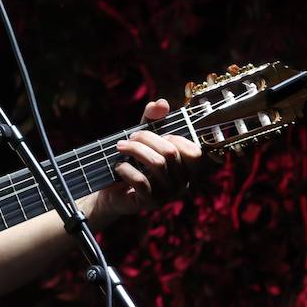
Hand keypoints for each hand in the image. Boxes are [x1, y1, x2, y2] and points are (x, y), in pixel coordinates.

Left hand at [89, 99, 202, 224]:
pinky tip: (118, 167)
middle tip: (129, 138)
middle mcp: (182, 182)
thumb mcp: (143, 138)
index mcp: (186, 167)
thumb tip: (161, 103)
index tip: (157, 134)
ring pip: (157, 164)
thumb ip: (152, 121)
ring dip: (134, 150)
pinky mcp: (151, 203)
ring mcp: (168, 194)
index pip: (194, 151)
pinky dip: (126, 169)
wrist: (112, 191)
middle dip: (146, 138)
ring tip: (120, 147)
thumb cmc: (133, 162)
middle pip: (170, 152)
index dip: (175, 138)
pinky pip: (141, 181)